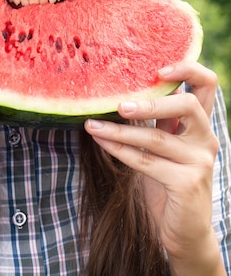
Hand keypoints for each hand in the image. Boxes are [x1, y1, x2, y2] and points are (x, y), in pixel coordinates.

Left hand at [85, 62, 223, 273]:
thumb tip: (121, 92)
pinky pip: (146, 161)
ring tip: (92, 124)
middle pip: (188, 105)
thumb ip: (157, 121)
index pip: (207, 84)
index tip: (158, 68)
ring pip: (156, 137)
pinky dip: (119, 149)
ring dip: (119, 130)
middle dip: (151, 101)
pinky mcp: (186, 183)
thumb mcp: (164, 146)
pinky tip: (101, 141)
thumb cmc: (168, 182)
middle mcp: (205, 139)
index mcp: (200, 124)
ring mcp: (199, 161)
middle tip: (118, 104)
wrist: (184, 232)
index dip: (187, 69)